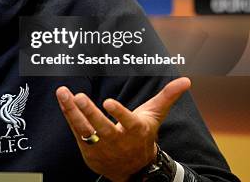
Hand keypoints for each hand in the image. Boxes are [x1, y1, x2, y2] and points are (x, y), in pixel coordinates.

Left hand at [55, 77, 190, 181]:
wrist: (133, 169)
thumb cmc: (142, 135)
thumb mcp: (154, 116)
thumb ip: (167, 97)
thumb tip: (186, 80)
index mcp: (135, 131)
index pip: (127, 122)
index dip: (118, 113)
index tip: (108, 101)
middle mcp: (117, 140)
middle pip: (102, 126)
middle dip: (90, 112)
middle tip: (79, 97)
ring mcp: (101, 146)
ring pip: (85, 128)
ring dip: (72, 111)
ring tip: (63, 92)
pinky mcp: (88, 148)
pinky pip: (76, 129)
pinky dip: (68, 114)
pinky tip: (62, 98)